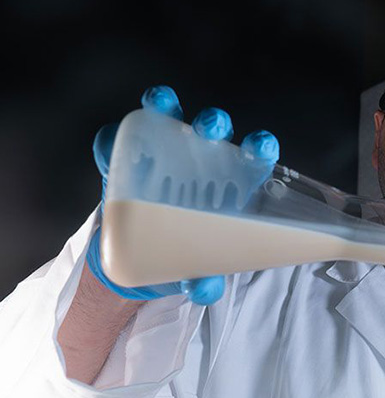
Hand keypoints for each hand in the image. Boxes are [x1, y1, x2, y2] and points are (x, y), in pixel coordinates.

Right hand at [86, 86, 279, 304]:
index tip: (261, 147)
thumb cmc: (187, 250)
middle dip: (214, 122)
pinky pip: (118, 140)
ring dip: (167, 106)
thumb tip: (204, 291)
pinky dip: (113, 139)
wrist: (143, 251)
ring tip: (162, 106)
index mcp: (232, 182)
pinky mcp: (128, 158)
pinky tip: (111, 142)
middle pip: (213, 130)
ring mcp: (164, 153)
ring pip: (169, 119)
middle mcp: (202, 159)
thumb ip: (204, 279)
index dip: (259, 147)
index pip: (252, 157)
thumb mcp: (198, 267)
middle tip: (210, 128)